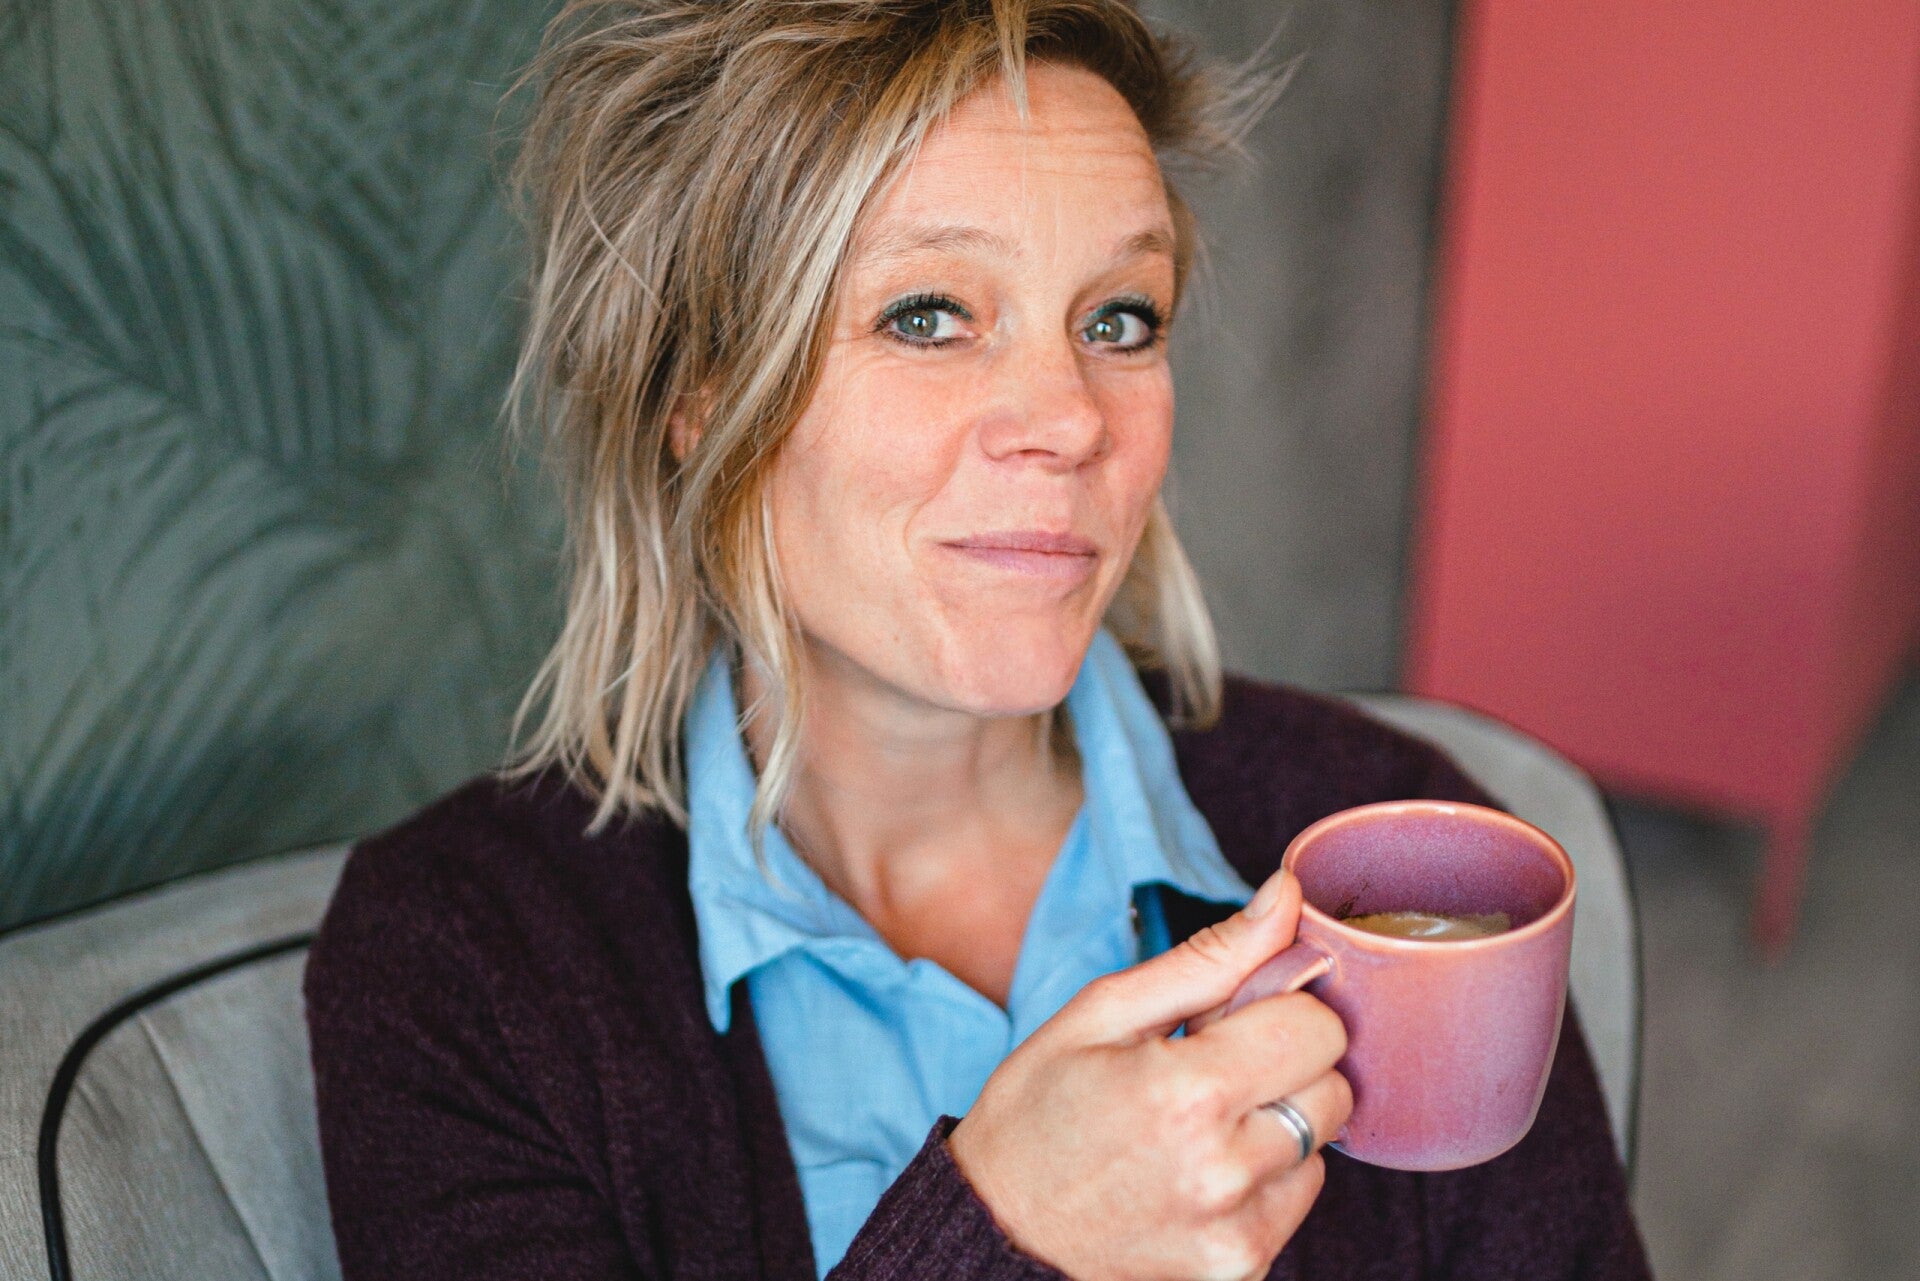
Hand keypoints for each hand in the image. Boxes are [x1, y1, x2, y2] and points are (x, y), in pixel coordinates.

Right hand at [948, 869, 1351, 1280]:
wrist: (999, 1230)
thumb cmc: (1039, 1111)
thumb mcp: (1103, 1011)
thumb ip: (1210, 956)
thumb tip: (1286, 894)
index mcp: (1186, 1093)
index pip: (1319, 1028)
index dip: (1281, 1008)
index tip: (1232, 1016)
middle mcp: (1223, 1172)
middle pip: (1334, 1090)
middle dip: (1285, 1063)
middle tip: (1212, 1066)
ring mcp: (1237, 1232)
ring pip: (1322, 1146)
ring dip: (1278, 1121)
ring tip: (1200, 1123)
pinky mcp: (1243, 1270)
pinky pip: (1297, 1198)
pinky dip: (1265, 1175)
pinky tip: (1202, 1168)